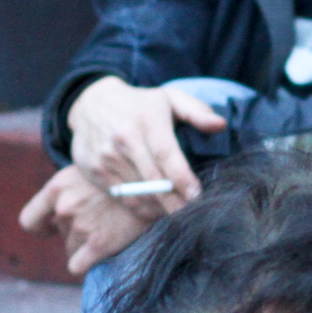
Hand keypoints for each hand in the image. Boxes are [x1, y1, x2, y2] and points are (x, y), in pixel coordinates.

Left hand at [19, 165, 154, 274]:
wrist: (158, 181)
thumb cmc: (125, 175)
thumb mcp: (90, 172)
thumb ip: (70, 191)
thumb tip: (56, 217)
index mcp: (58, 187)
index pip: (30, 220)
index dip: (41, 228)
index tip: (51, 230)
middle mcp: (65, 207)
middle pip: (61, 234)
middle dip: (76, 231)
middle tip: (101, 220)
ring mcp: (81, 226)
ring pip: (72, 250)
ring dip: (86, 245)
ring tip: (110, 229)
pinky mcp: (99, 245)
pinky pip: (78, 266)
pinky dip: (87, 264)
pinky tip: (103, 254)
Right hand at [66, 76, 228, 210]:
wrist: (91, 103)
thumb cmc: (140, 104)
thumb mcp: (170, 98)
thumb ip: (197, 112)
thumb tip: (220, 125)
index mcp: (146, 119)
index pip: (165, 154)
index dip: (182, 179)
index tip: (197, 196)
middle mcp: (123, 139)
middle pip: (152, 180)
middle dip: (175, 202)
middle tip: (192, 214)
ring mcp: (105, 157)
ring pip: (137, 193)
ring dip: (159, 207)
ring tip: (176, 212)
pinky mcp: (93, 171)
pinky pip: (122, 198)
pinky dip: (140, 208)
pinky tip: (156, 209)